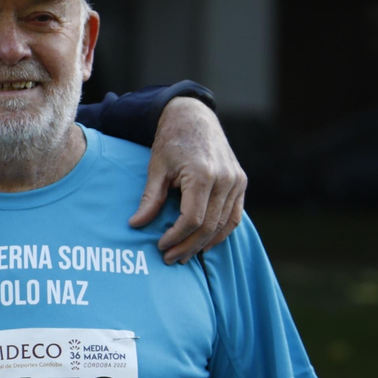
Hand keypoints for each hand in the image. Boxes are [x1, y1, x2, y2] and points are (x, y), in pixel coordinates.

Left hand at [129, 97, 246, 263]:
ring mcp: (236, 181)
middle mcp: (225, 179)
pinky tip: (204, 243)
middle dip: (188, 246)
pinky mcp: (241, 182)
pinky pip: (234, 216)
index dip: (176, 237)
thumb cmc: (172, 141)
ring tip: (184, 255)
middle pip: (209, 226)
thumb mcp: (156, 168)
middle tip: (170, 259)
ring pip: (223, 224)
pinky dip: (221, 232)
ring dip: (204, 244)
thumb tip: (136, 225)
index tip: (160, 246)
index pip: (192, 219)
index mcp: (203, 174)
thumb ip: (150, 198)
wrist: (194, 117)